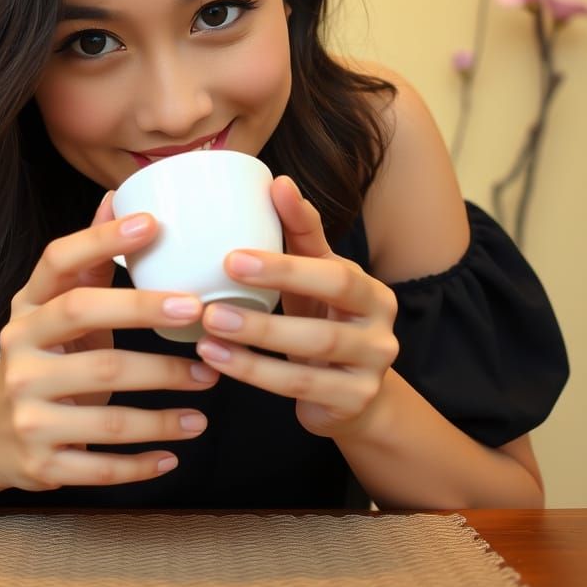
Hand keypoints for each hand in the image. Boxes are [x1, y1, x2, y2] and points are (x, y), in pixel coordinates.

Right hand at [0, 193, 219, 492]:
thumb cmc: (43, 360)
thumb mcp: (56, 311)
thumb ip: (87, 263)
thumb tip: (116, 197)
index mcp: (25, 310)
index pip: (59, 264)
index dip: (102, 240)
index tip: (153, 225)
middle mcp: (18, 354)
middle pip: (87, 324)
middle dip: (146, 315)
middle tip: (201, 315)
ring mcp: (26, 411)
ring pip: (106, 406)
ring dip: (165, 403)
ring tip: (209, 387)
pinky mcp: (40, 463)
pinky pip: (101, 464)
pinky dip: (144, 462)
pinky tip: (178, 451)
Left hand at [195, 176, 398, 438]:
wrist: (352, 397)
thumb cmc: (324, 323)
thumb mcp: (315, 280)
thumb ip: (300, 236)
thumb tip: (278, 182)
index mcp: (370, 291)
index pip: (332, 269)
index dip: (286, 262)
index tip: (233, 254)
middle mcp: (380, 331)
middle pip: (328, 313)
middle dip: (271, 297)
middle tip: (218, 288)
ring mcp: (370, 371)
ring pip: (309, 356)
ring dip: (253, 342)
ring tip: (206, 329)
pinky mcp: (351, 403)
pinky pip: (297, 389)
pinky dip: (253, 373)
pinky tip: (216, 359)